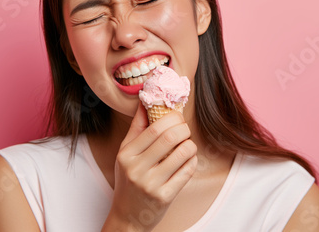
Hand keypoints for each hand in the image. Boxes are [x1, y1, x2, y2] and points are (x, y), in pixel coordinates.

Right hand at [102, 101, 197, 231]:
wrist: (128, 216)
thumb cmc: (128, 179)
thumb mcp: (125, 153)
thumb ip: (137, 128)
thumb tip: (145, 101)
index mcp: (126, 155)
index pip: (154, 129)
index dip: (171, 118)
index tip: (177, 116)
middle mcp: (136, 169)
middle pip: (169, 138)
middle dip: (184, 129)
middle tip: (185, 129)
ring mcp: (151, 184)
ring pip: (182, 154)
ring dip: (190, 145)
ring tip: (187, 145)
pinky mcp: (164, 197)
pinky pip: (187, 172)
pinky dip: (192, 162)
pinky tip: (188, 160)